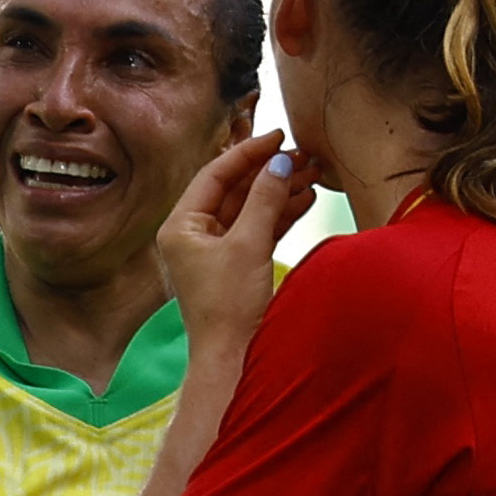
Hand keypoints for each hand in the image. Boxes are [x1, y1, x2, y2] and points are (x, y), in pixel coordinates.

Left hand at [155, 132, 315, 363]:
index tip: (279, 136)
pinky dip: (281, 214)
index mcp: (180, 225)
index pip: (215, 174)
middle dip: (270, 172)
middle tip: (304, 155)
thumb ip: (265, 199)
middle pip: (234, 188)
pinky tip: (306, 199)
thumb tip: (282, 161)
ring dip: (280, 191)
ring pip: (250, 208)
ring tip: (314, 174)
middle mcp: (193, 234)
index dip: (249, 152)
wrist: (233, 359)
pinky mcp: (236, 264)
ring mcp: (215, 249)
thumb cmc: (229, 307)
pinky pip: (259, 228)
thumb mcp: (248, 245)